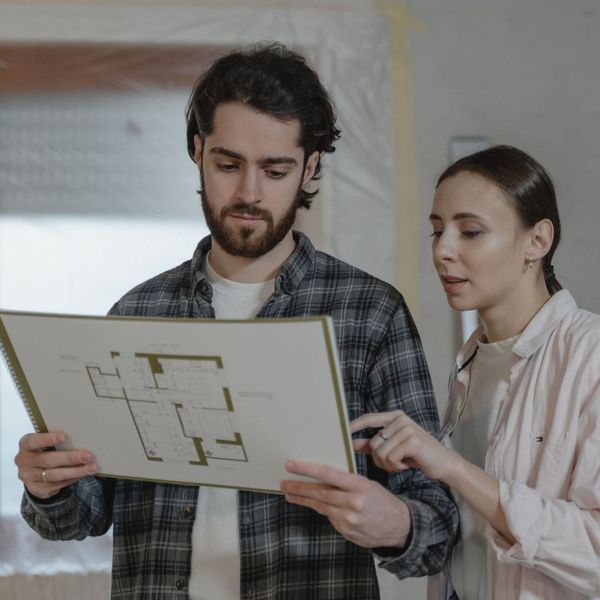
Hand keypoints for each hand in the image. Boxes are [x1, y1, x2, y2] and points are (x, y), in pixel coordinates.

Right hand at [15, 432, 97, 499]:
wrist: (35, 471)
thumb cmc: (46, 449)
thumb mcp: (47, 443)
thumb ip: (58, 441)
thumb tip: (82, 438)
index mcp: (26, 444)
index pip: (34, 441)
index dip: (48, 439)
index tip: (64, 437)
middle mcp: (23, 461)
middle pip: (47, 460)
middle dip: (69, 458)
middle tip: (87, 456)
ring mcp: (28, 476)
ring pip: (53, 475)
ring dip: (74, 471)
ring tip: (91, 467)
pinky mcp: (35, 488)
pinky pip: (56, 484)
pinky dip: (71, 479)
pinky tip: (82, 474)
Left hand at [281, 460, 410, 548]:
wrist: (398, 526)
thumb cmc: (381, 500)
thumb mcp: (367, 484)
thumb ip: (345, 482)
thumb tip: (322, 476)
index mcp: (358, 485)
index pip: (327, 474)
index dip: (307, 469)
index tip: (292, 465)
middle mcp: (352, 502)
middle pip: (318, 492)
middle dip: (298, 487)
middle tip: (284, 482)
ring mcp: (348, 518)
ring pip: (319, 506)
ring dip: (302, 499)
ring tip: (290, 493)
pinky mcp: (345, 530)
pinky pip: (329, 517)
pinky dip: (321, 509)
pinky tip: (314, 505)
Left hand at [351, 410, 458, 482]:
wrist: (444, 463)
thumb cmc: (417, 455)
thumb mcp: (394, 447)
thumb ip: (374, 444)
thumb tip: (353, 443)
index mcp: (395, 417)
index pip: (368, 418)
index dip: (354, 426)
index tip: (342, 432)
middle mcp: (400, 419)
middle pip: (374, 443)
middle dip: (380, 459)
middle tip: (395, 463)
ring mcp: (407, 428)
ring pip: (380, 452)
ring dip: (389, 464)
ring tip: (402, 463)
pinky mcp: (412, 440)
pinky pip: (391, 458)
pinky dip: (397, 466)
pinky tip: (408, 464)